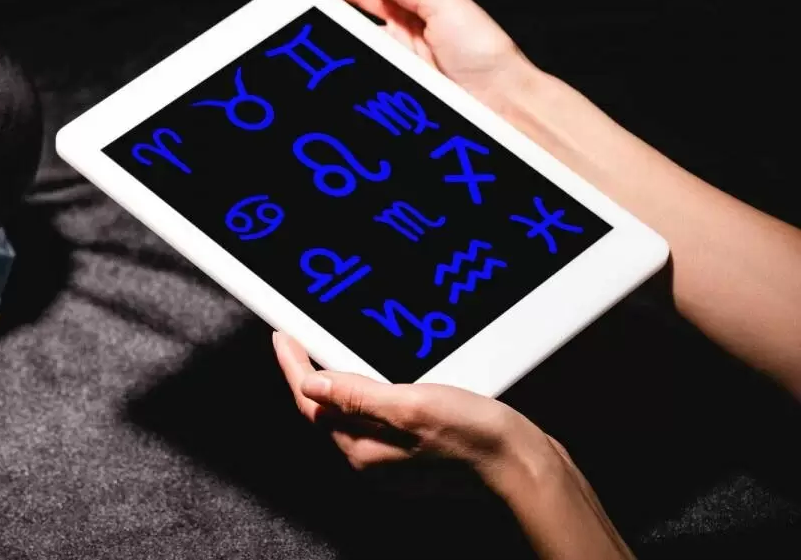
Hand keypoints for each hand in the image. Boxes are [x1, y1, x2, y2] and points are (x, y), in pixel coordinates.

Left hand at [272, 332, 550, 484]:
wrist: (519, 464)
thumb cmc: (472, 437)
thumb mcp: (410, 404)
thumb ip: (357, 395)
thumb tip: (311, 383)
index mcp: (362, 449)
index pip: (312, 403)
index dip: (293, 366)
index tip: (281, 337)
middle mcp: (371, 458)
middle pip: (326, 409)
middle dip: (308, 372)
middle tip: (297, 340)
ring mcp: (391, 457)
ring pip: (350, 412)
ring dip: (338, 381)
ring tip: (328, 350)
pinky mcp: (412, 450)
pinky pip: (376, 416)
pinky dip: (367, 392)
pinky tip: (375, 375)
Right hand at [285, 0, 537, 110]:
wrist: (504, 107)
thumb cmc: (487, 55)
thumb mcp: (449, 4)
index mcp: (413, 10)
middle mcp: (400, 38)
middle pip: (347, 16)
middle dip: (315, 5)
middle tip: (286, 0)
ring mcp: (393, 68)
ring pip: (348, 50)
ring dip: (322, 42)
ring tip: (294, 33)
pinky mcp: (390, 98)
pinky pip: (358, 85)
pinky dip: (339, 79)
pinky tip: (320, 74)